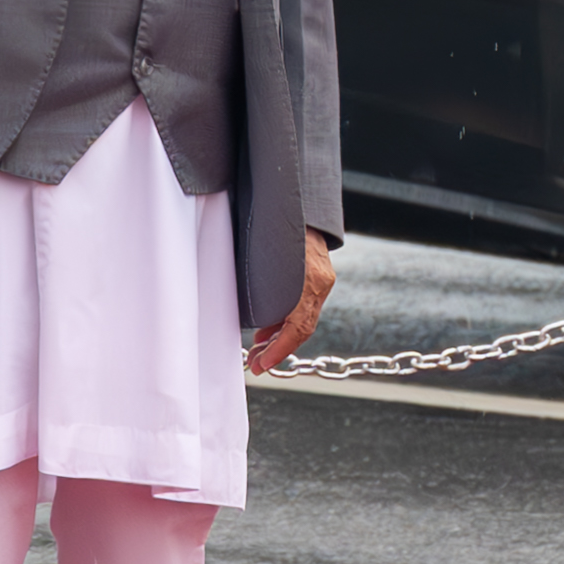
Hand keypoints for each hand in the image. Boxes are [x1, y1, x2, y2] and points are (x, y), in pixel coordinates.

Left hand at [248, 231, 337, 373]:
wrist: (303, 200)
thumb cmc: (276, 221)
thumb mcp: (261, 254)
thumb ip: (257, 283)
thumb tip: (241, 312)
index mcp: (309, 280)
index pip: (299, 327)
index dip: (280, 349)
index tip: (263, 363)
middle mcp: (319, 282)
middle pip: (302, 328)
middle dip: (278, 350)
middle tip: (257, 363)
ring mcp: (322, 279)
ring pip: (304, 319)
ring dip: (280, 337)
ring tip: (259, 349)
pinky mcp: (319, 276)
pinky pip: (305, 306)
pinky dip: (287, 320)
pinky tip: (269, 329)